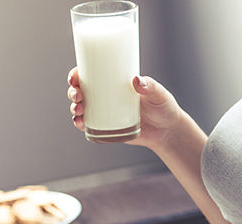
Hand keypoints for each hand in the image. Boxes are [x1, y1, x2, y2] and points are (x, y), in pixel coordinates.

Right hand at [67, 67, 183, 149]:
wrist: (167, 131)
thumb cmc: (164, 107)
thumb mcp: (159, 94)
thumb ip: (150, 87)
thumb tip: (136, 80)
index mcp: (115, 82)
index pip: (91, 74)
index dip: (77, 74)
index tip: (74, 77)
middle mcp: (107, 96)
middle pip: (82, 91)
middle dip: (73, 92)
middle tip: (77, 96)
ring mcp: (106, 112)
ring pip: (82, 108)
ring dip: (74, 108)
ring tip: (78, 111)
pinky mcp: (108, 128)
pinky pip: (89, 125)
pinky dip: (80, 124)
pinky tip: (79, 123)